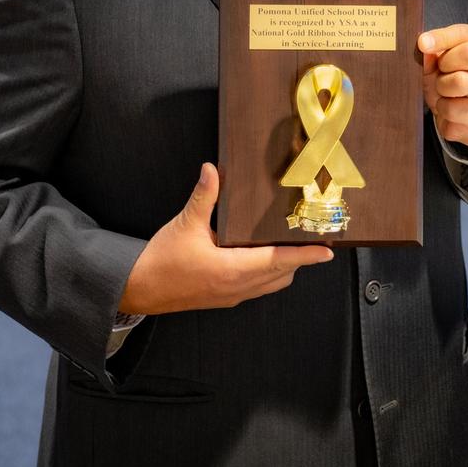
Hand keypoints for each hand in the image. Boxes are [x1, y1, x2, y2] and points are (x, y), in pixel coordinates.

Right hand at [119, 163, 333, 314]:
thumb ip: (204, 195)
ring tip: (293, 245)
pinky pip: (257, 288)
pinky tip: (263, 256)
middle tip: (313, 239)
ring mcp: (232, 295)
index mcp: (233, 269)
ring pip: (271, 284)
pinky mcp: (224, 297)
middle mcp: (238, 287)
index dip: (306, 255)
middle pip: (282, 275)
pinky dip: (269, 273)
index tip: (328, 250)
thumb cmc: (162, 260)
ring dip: (285, 268)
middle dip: (300, 260)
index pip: (280, 261)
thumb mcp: (185, 223)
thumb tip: (214, 169)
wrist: (139, 288)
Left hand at [417, 24, 467, 148]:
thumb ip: (434, 51)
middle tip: (442, 71)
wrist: (467, 119)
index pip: (464, 33)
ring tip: (444, 90)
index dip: (441, 37)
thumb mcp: (441, 61)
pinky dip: (442, 108)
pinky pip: (453, 108)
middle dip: (446, 63)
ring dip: (442, 87)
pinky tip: (449, 107)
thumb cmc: (452, 79)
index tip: (422, 43)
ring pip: (460, 81)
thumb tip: (424, 46)